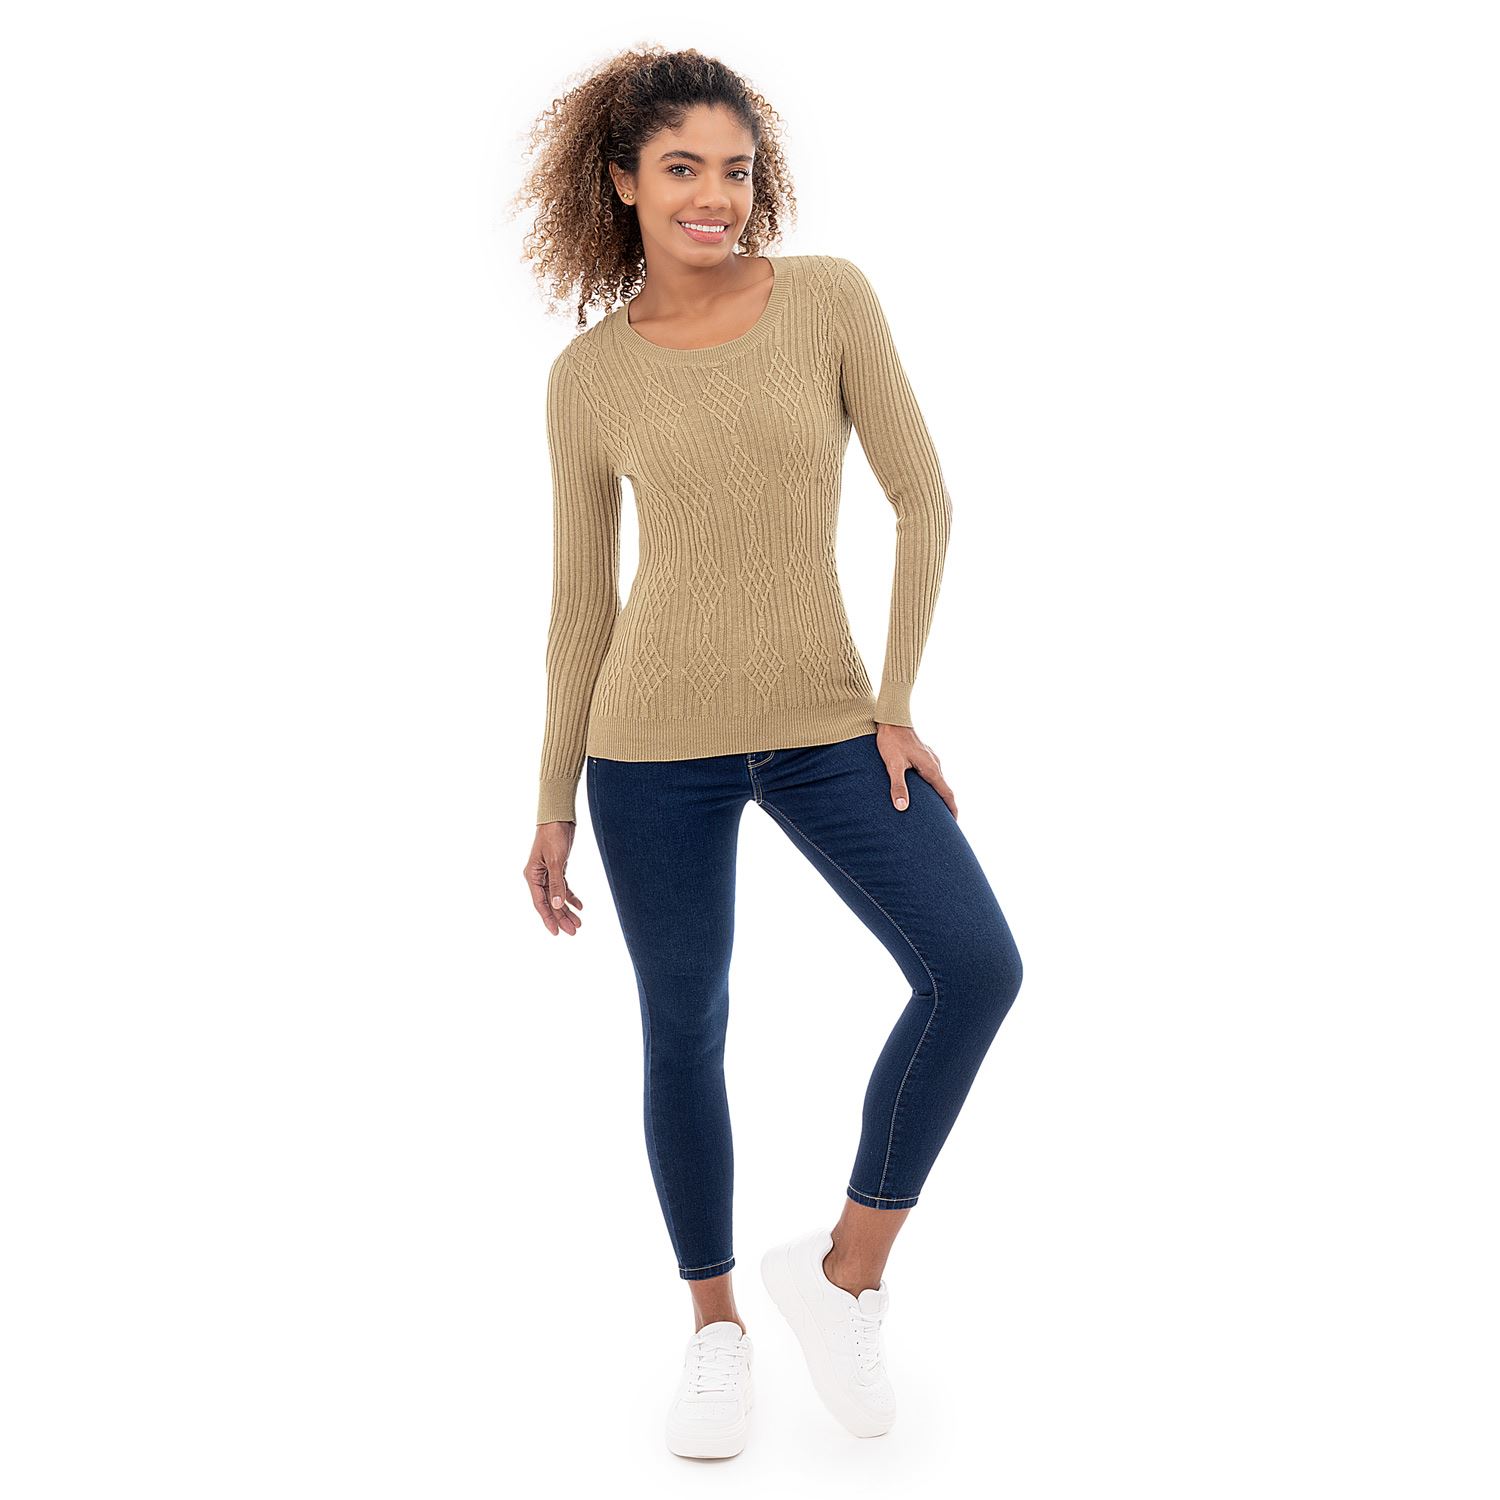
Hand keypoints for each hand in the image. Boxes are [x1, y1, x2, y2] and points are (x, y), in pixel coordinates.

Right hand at [527, 820, 583, 934]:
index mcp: (533, 876)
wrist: (559, 817)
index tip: (557, 933)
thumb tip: (556, 905)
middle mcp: (538, 877)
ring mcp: (547, 873)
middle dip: (561, 917)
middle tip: (573, 931)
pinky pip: (563, 887)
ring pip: (557, 897)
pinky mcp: (557, 868)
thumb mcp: (556, 861)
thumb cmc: (554, 836)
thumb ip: (557, 883)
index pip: (540, 903)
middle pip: (550, 903)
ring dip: (566, 910)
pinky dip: (570, 897)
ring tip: (578, 923)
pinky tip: (579, 906)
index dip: (548, 919)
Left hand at [874, 722, 956, 819]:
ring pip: (939, 781)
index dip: (951, 809)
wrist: (891, 719)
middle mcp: (935, 764)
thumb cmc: (892, 741)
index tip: (954, 823)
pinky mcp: (924, 755)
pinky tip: (923, 790)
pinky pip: (932, 774)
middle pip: (945, 789)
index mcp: (931, 768)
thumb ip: (898, 786)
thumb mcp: (893, 765)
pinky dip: (932, 786)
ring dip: (939, 795)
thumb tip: (902, 807)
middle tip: (945, 822)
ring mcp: (930, 758)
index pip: (946, 793)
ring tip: (935, 810)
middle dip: (946, 806)